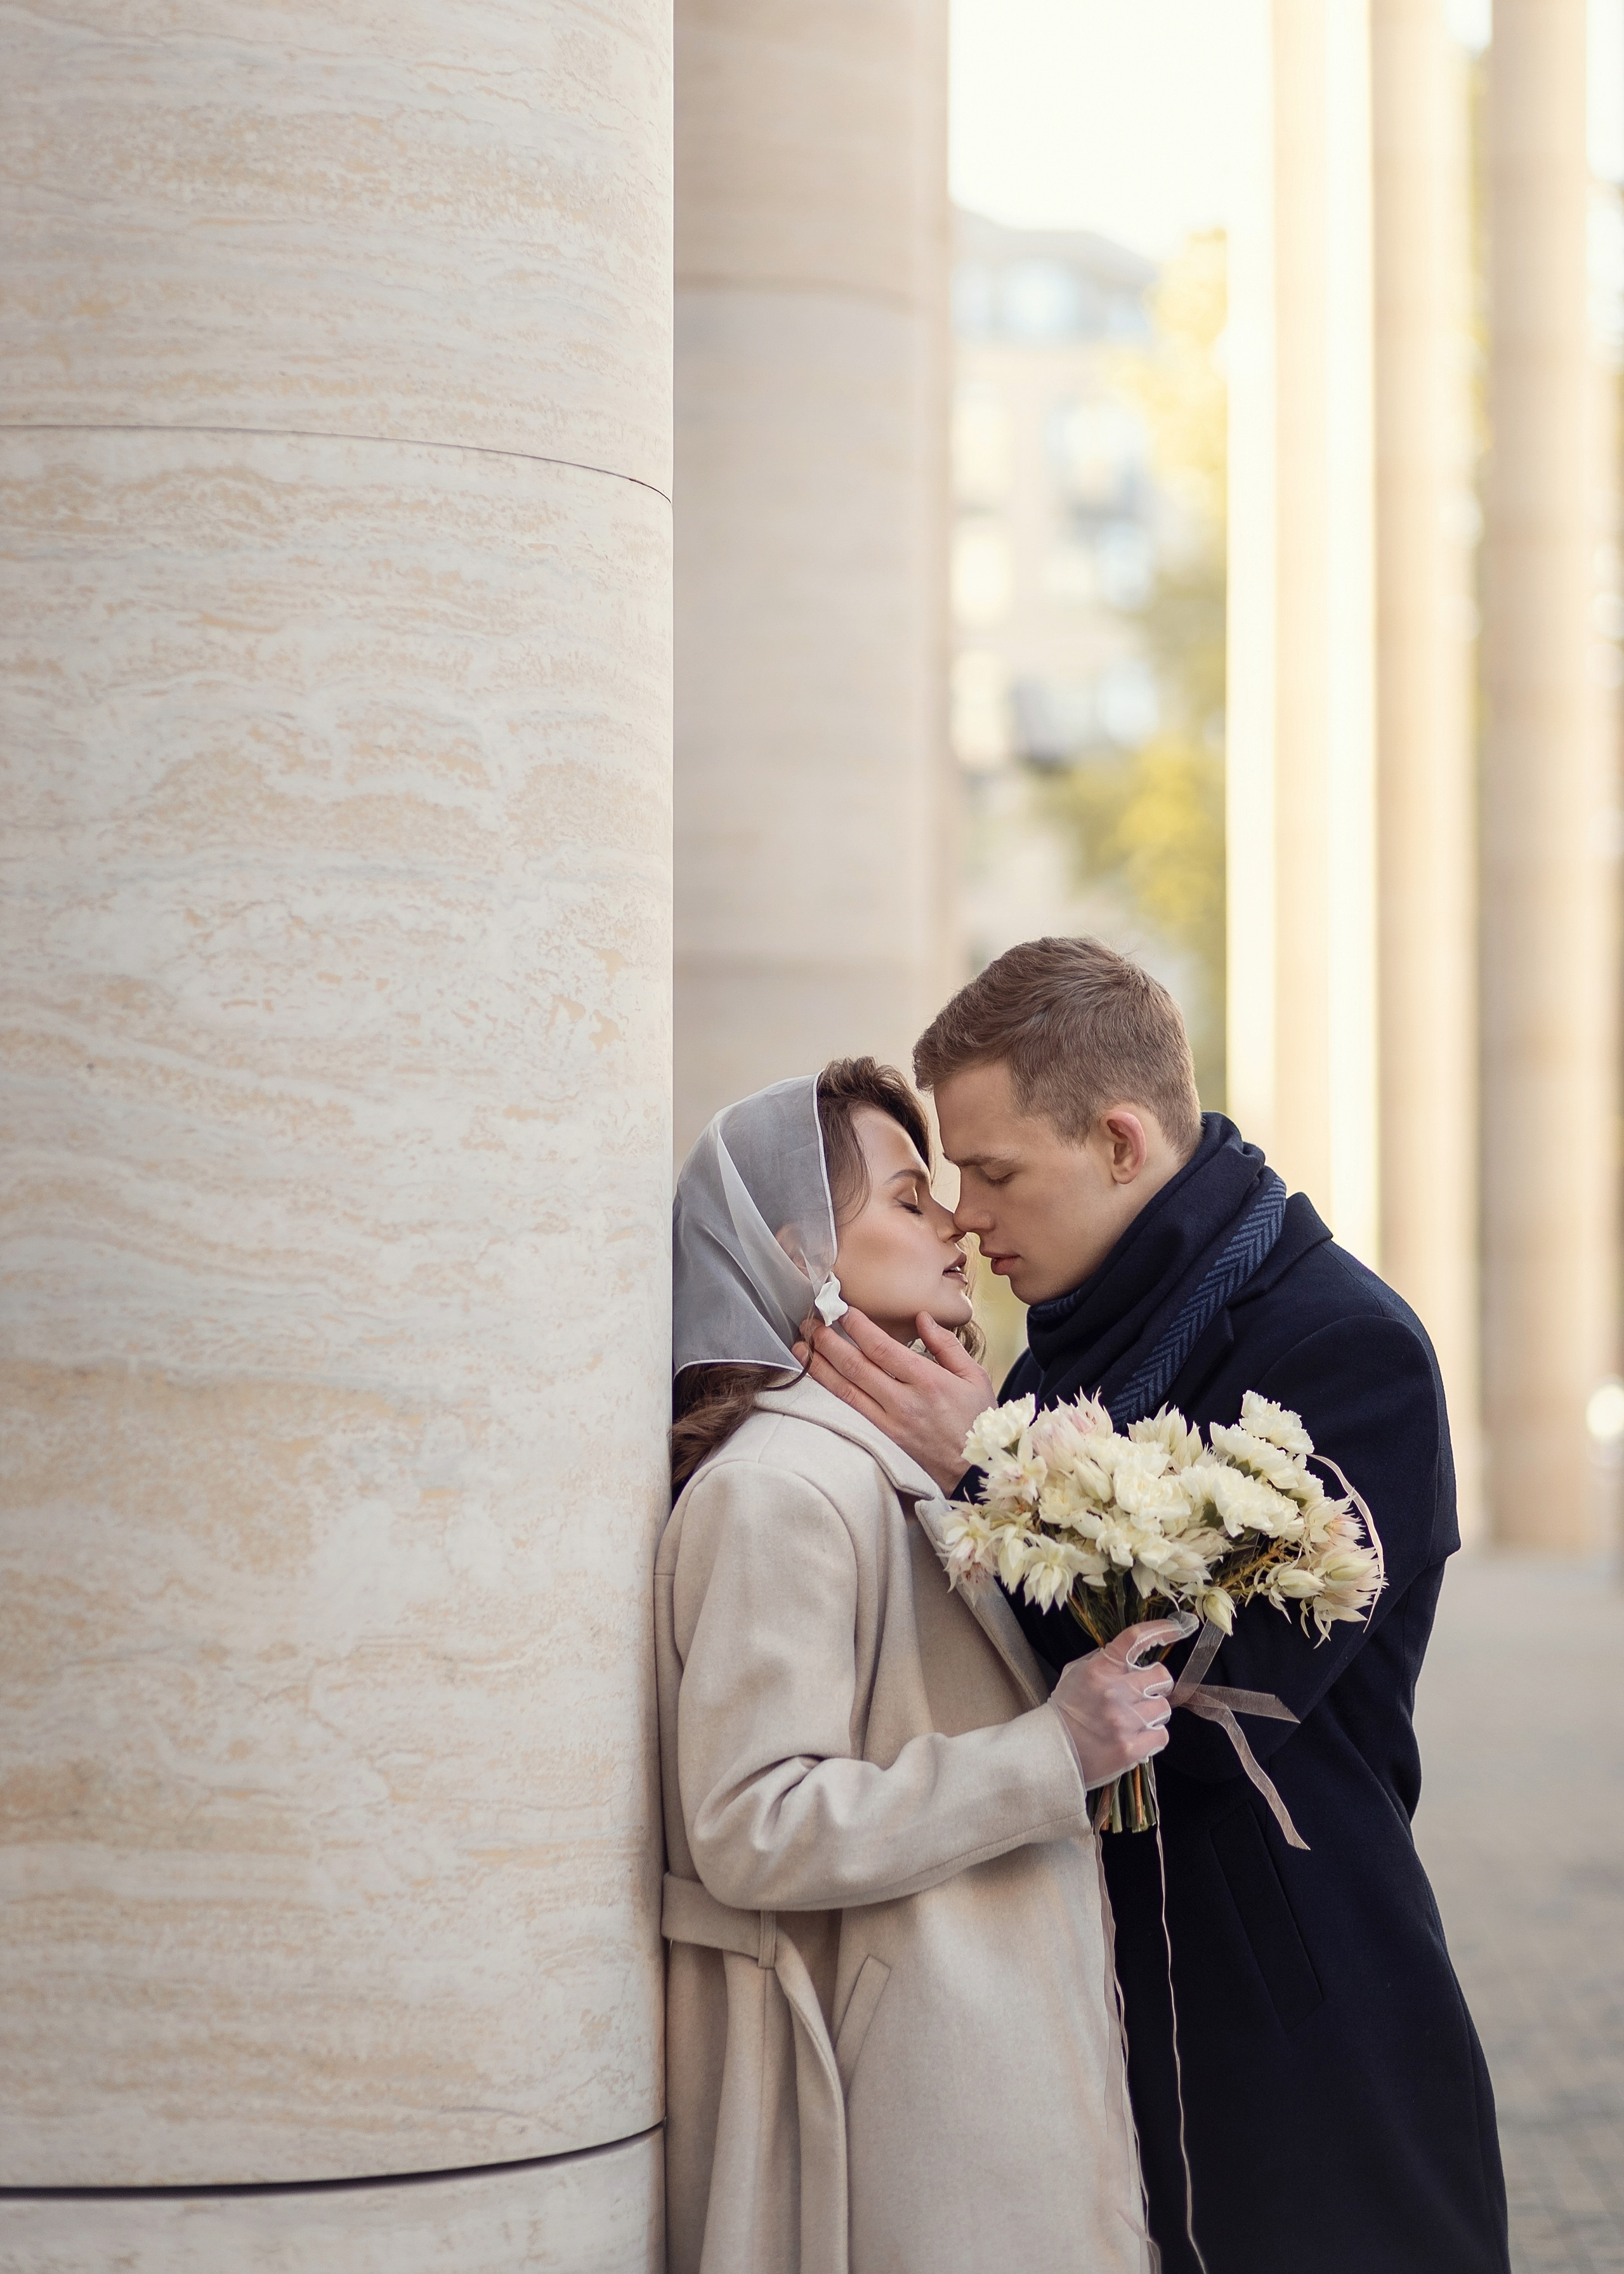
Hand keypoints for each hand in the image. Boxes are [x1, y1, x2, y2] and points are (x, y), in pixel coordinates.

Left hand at [792, 1306, 993, 1492]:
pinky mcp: (883, 1437)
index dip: (858, 1327)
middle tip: (811, 1322)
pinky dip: (830, 1390)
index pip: (883, 1349)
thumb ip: (947, 1345)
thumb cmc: (978, 1421)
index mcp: (928, 1382)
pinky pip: (851, 1410)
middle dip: (828, 1341)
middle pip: (856, 1366)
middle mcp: (904, 1402)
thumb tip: (922, 1318)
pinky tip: (817, 1376)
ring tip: (801, 1346)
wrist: (976, 1471)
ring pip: (846, 1389)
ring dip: (820, 1365)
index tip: (843, 1311)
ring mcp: (890, 1422)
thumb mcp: (975, 1377)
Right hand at [1048, 1621, 1182, 1790]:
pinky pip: (1162, 1735)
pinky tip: (1137, 1738)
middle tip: (1143, 1694)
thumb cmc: (1066, 1711)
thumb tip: (1132, 1654)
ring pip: (1163, 1708)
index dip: (1160, 1630)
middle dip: (1157, 1685)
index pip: (1134, 1639)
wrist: (1052, 1752)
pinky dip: (1152, 1737)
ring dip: (1153, 1713)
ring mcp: (1123, 1721)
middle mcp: (1113, 1692)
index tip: (1178, 1627)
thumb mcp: (1075, 1674)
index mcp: (1099, 1670)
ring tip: (1134, 1721)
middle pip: (1161, 1676)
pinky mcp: (1130, 1748)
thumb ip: (1102, 1661)